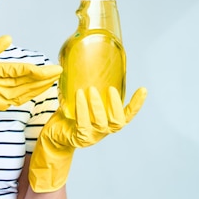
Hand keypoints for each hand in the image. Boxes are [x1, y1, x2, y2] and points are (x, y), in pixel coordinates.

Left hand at [29, 85, 146, 191]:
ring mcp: (93, 136)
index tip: (143, 89)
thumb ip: (91, 89)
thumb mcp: (84, 102)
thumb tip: (90, 61)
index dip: (137, 104)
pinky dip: (82, 107)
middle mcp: (104, 130)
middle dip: (115, 105)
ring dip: (97, 105)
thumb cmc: (70, 115)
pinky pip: (83, 122)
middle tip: (110, 88)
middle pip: (118, 121)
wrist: (55, 133)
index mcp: (109, 121)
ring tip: (91, 90)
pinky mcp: (80, 137)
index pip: (128, 115)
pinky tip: (79, 95)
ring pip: (101, 122)